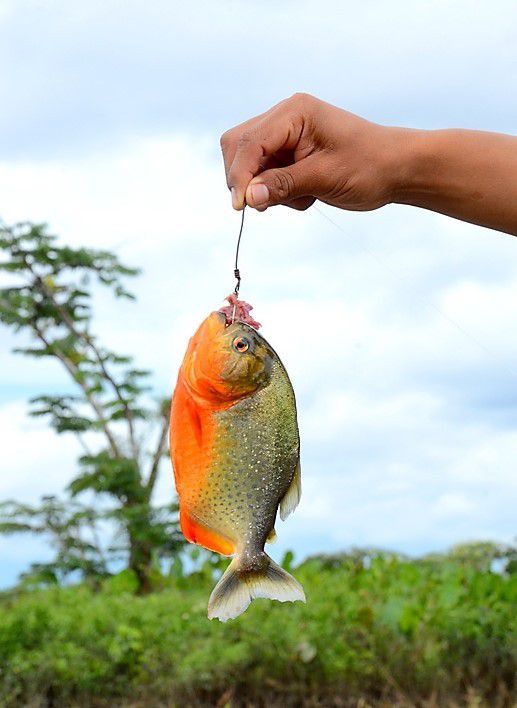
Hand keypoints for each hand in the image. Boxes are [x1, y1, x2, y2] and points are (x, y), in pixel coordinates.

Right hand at [220, 93, 403, 211]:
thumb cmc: (368, 167)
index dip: (240, 176)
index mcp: (295, 112)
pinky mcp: (289, 150)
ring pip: (249, 162)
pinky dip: (277, 190)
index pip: (249, 143)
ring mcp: (286, 133)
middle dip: (246, 179)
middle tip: (267, 205)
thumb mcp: (325, 178)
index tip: (240, 207)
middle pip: (239, 146)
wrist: (396, 168)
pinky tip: (306, 194)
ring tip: (303, 196)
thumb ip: (283, 185)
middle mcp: (285, 116)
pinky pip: (265, 172)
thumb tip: (248, 198)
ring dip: (264, 186)